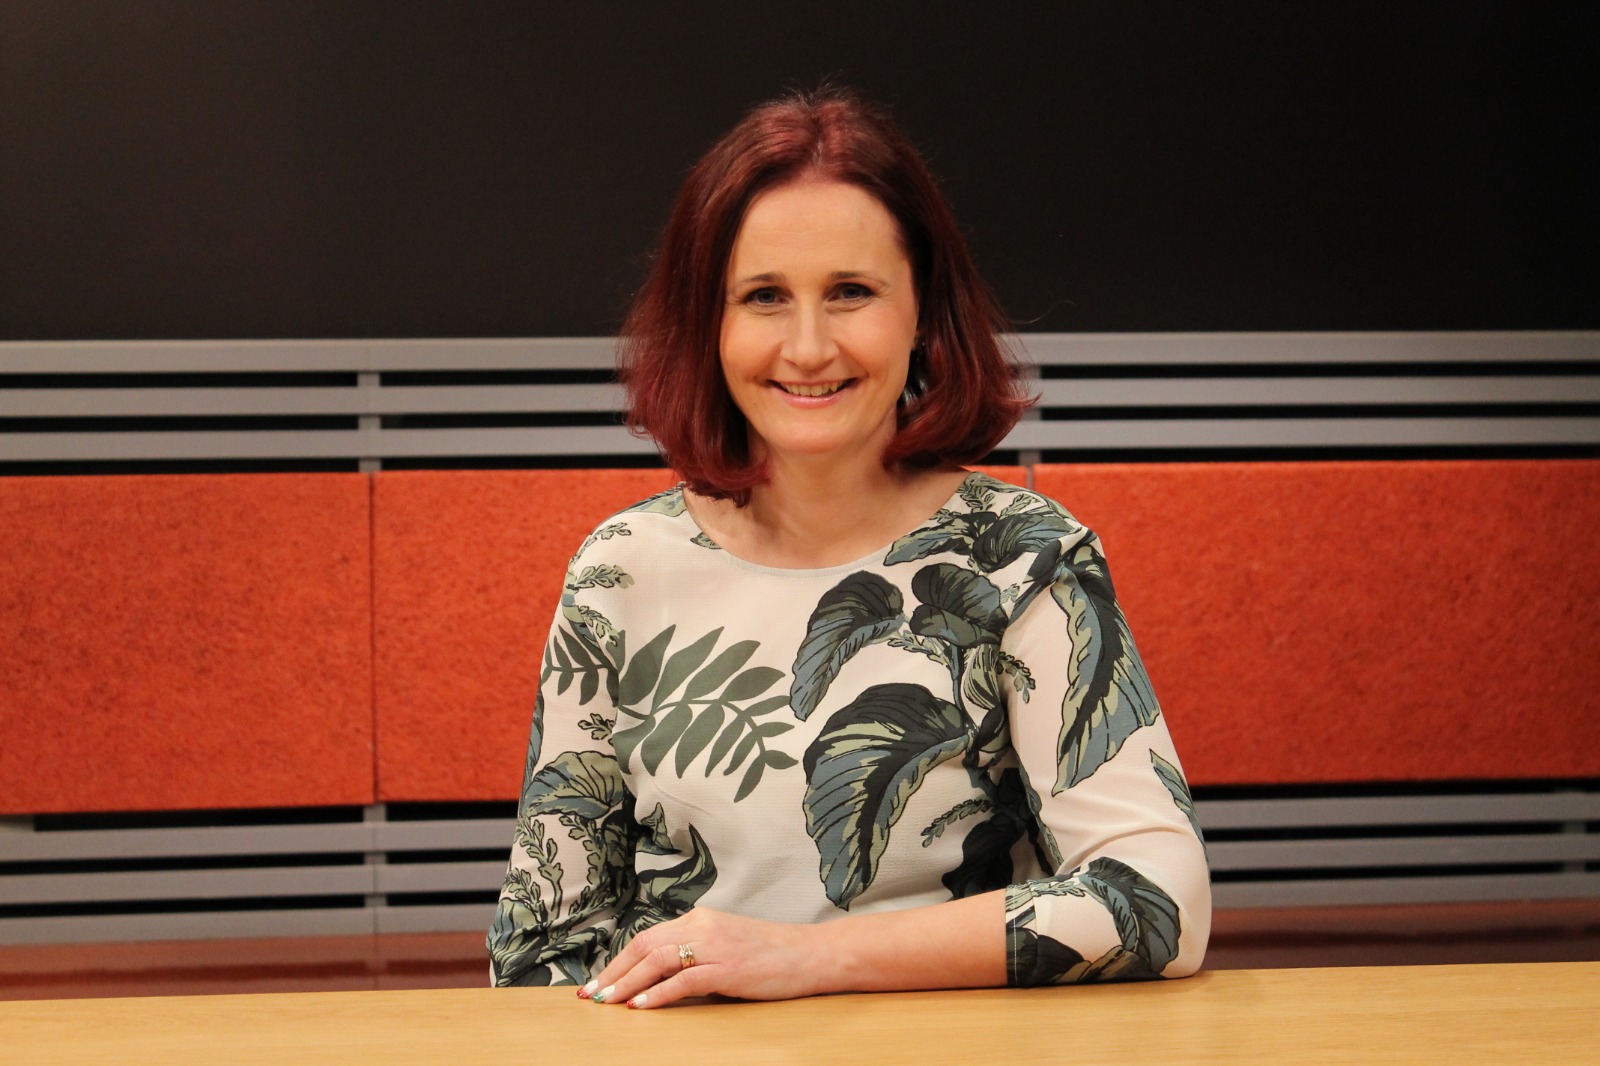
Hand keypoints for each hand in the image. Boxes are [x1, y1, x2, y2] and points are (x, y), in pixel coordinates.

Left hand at [578, 907, 827, 1009]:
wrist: (811, 954)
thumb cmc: (771, 955)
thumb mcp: (726, 945)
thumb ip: (695, 955)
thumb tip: (659, 980)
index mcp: (700, 919)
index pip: (648, 937)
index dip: (619, 960)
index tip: (599, 981)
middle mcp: (703, 926)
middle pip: (644, 945)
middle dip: (613, 971)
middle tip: (590, 994)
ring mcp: (715, 946)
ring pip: (658, 960)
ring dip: (627, 982)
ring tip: (607, 1001)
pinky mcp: (728, 968)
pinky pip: (684, 979)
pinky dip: (658, 993)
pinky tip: (641, 1006)